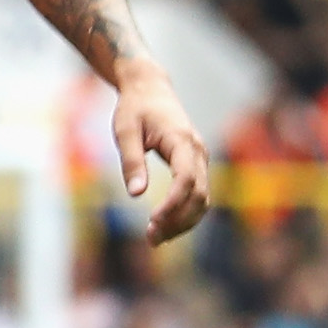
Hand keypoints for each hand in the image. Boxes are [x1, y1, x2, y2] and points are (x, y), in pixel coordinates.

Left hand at [109, 61, 213, 242]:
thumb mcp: (125, 131)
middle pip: (198, 195)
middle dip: (178, 220)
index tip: (153, 223)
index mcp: (181, 140)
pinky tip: (165, 225)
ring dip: (183, 221)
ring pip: (202, 199)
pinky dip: (185, 213)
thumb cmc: (134, 108)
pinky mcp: (195, 164)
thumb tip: (136, 195)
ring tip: (156, 238)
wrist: (150, 88)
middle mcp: (198, 151)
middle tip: (151, 239)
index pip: (185, 179)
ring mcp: (200, 158)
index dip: (173, 204)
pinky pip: (197, 194)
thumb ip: (132, 162)